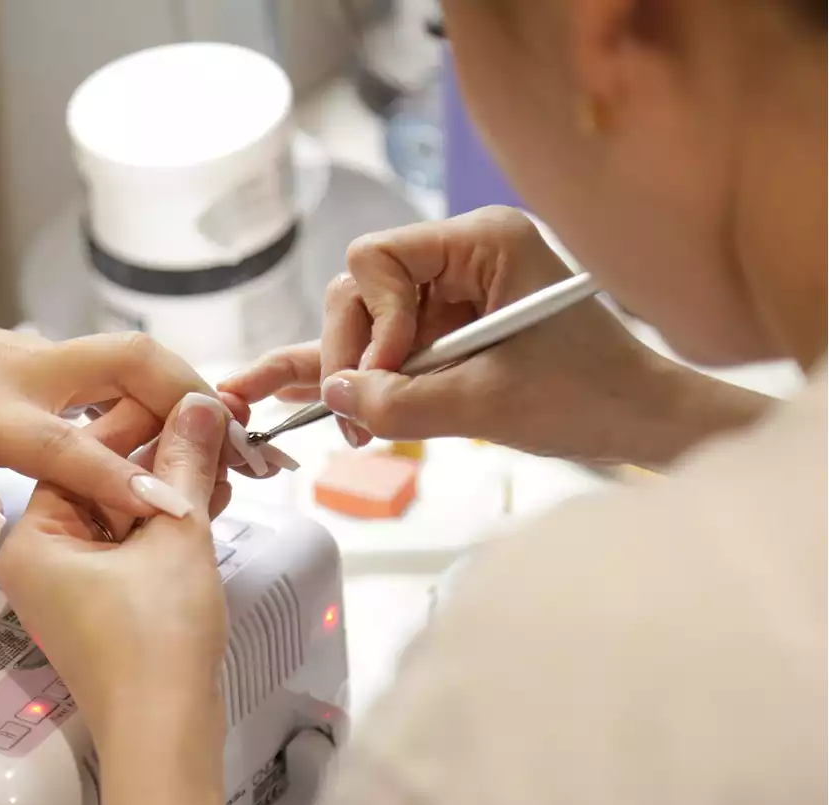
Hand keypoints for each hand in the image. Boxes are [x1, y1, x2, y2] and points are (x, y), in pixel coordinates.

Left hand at [0, 287, 268, 544]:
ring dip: (183, 391)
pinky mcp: (37, 355)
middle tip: (241, 443)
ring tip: (229, 442)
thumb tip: (0, 523)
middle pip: (127, 359)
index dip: (124, 480)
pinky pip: (109, 368)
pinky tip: (173, 432)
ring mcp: (34, 354)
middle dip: (190, 394)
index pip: (67, 446)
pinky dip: (154, 393)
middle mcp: (21, 371)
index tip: (177, 509)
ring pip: (127, 356)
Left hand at [0, 394, 230, 804]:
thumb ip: (184, 464)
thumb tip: (200, 408)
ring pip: (122, 512)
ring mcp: (72, 583)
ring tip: (223, 461)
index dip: (140, 419)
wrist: (163, 735)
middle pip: (102, 480)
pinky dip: (168, 522)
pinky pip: (132, 543)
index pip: (80, 452)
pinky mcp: (103, 604)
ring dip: (172, 487)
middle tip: (212, 427)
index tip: (186, 398)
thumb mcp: (174, 537)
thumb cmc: (152, 644)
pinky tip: (211, 497)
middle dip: (161, 456)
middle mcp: (41, 557)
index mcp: (32, 537)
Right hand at [223, 207, 758, 467]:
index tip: (390, 374)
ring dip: (353, 372)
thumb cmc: (589, 398)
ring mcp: (453, 293)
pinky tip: (302, 393)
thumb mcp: (487, 404)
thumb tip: (335, 394)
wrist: (643, 422)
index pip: (376, 258)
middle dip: (352, 353)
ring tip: (343, 422)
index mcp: (482, 242)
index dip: (370, 320)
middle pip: (361, 289)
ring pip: (366, 321)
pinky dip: (362, 375)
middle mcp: (462, 256)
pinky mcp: (450, 329)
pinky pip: (388, 346)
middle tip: (355, 415)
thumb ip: (402, 400)